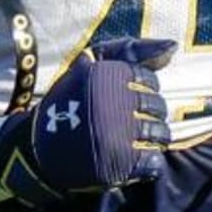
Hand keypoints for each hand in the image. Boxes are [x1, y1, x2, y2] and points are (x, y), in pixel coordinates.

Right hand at [0, 38, 174, 206]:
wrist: (39, 147)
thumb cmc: (69, 101)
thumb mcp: (90, 64)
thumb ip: (131, 50)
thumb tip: (173, 47)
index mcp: (108, 77)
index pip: (150, 80)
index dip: (144, 89)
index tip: (130, 96)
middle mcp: (114, 104)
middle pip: (157, 107)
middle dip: (150, 113)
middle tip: (134, 119)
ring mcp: (118, 135)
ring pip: (159, 134)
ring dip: (153, 137)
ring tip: (137, 139)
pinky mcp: (118, 164)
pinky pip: (153, 161)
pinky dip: (149, 161)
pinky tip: (135, 158)